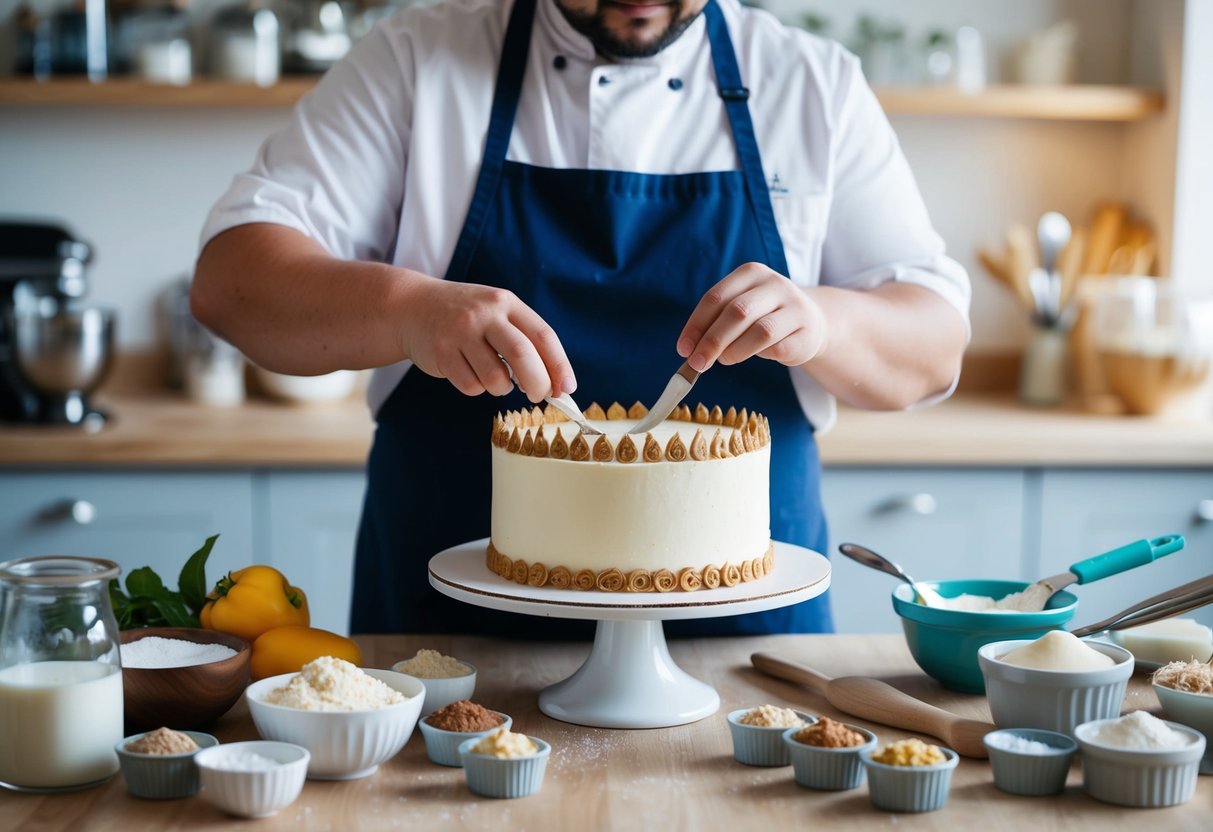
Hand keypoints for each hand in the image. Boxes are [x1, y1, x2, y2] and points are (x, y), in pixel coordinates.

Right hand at [399, 277, 575, 401]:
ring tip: (493, 377)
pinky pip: (471, 386)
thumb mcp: (496, 313)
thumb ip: (525, 340)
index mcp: (506, 303)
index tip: (567, 389)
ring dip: (501, 388)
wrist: (412, 306)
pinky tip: (467, 371)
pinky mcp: (441, 353)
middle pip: (522, 355)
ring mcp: (460, 332)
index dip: (559, 365)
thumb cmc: (466, 317)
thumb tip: (556, 383)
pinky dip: (476, 388)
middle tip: (538, 396)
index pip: (543, 335)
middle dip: (537, 383)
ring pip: (495, 378)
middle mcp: (484, 314)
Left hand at [677, 263, 828, 371]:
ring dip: (735, 351)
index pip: (716, 298)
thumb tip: (690, 350)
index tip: (683, 349)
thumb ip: (716, 323)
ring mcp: (795, 307)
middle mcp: (775, 284)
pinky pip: (778, 349)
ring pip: (760, 331)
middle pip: (737, 312)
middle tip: (697, 363)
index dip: (696, 325)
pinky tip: (756, 356)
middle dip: (711, 341)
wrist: (810, 323)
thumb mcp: (740, 309)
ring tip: (725, 360)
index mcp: (751, 273)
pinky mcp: (806, 333)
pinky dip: (760, 356)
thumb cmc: (763, 317)